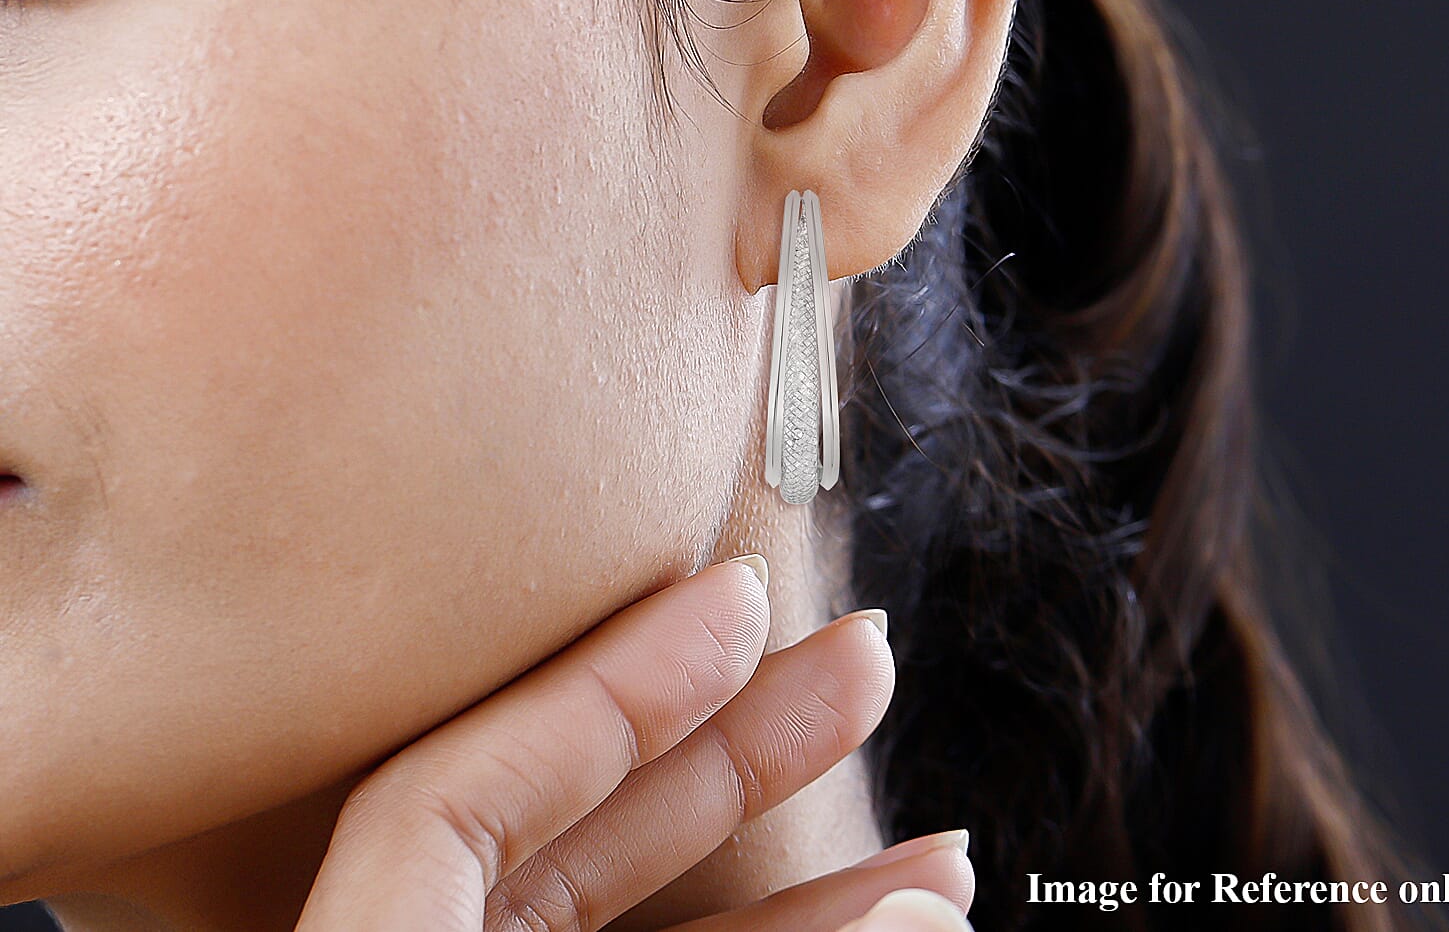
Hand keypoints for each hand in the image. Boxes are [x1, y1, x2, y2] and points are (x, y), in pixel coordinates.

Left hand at [292, 553, 974, 931]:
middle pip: (558, 834)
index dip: (610, 686)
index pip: (453, 791)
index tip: (739, 604)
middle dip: (734, 747)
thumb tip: (922, 911)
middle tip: (860, 663)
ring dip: (792, 880)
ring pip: (620, 921)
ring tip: (940, 862)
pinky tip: (882, 928)